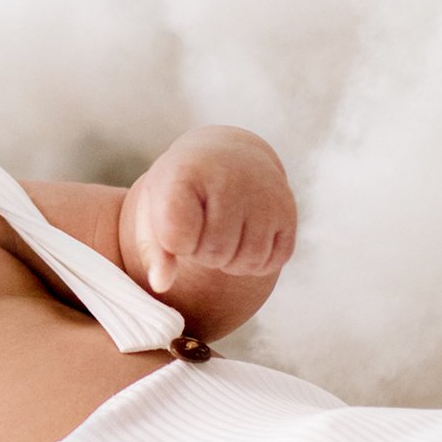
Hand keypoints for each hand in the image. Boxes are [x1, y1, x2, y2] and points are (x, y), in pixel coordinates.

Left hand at [120, 127, 295, 306]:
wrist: (226, 157)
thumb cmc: (183, 190)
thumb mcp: (155, 209)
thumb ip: (153, 250)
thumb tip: (161, 284)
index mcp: (186, 173)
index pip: (177, 237)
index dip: (174, 242)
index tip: (177, 219)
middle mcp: (230, 178)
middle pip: (214, 253)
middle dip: (202, 252)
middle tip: (202, 227)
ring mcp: (264, 194)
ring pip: (246, 262)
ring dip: (229, 261)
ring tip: (221, 233)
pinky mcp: (288, 211)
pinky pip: (271, 263)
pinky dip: (255, 262)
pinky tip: (245, 236)